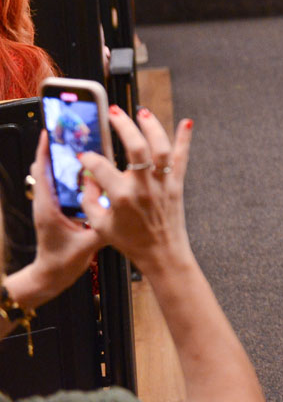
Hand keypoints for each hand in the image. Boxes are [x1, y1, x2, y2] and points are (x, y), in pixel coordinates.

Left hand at [18, 130, 102, 306]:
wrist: (51, 277)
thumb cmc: (63, 262)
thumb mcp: (87, 244)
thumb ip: (102, 226)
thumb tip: (116, 205)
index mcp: (48, 208)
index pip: (42, 172)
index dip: (45, 151)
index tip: (50, 132)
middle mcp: (46, 203)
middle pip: (47, 168)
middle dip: (57, 148)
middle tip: (69, 129)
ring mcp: (51, 205)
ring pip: (54, 175)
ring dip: (63, 158)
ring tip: (78, 142)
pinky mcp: (57, 209)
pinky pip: (62, 185)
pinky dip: (71, 172)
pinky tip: (87, 167)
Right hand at [78, 107, 193, 273]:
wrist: (161, 252)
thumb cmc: (130, 240)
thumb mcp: (99, 225)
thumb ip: (89, 200)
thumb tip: (87, 177)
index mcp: (122, 197)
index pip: (101, 167)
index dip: (89, 159)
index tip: (84, 156)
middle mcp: (144, 186)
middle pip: (137, 148)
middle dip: (125, 127)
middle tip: (115, 113)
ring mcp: (163, 183)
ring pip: (161, 148)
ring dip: (153, 127)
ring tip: (142, 112)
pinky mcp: (177, 184)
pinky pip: (182, 158)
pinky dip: (185, 139)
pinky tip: (187, 122)